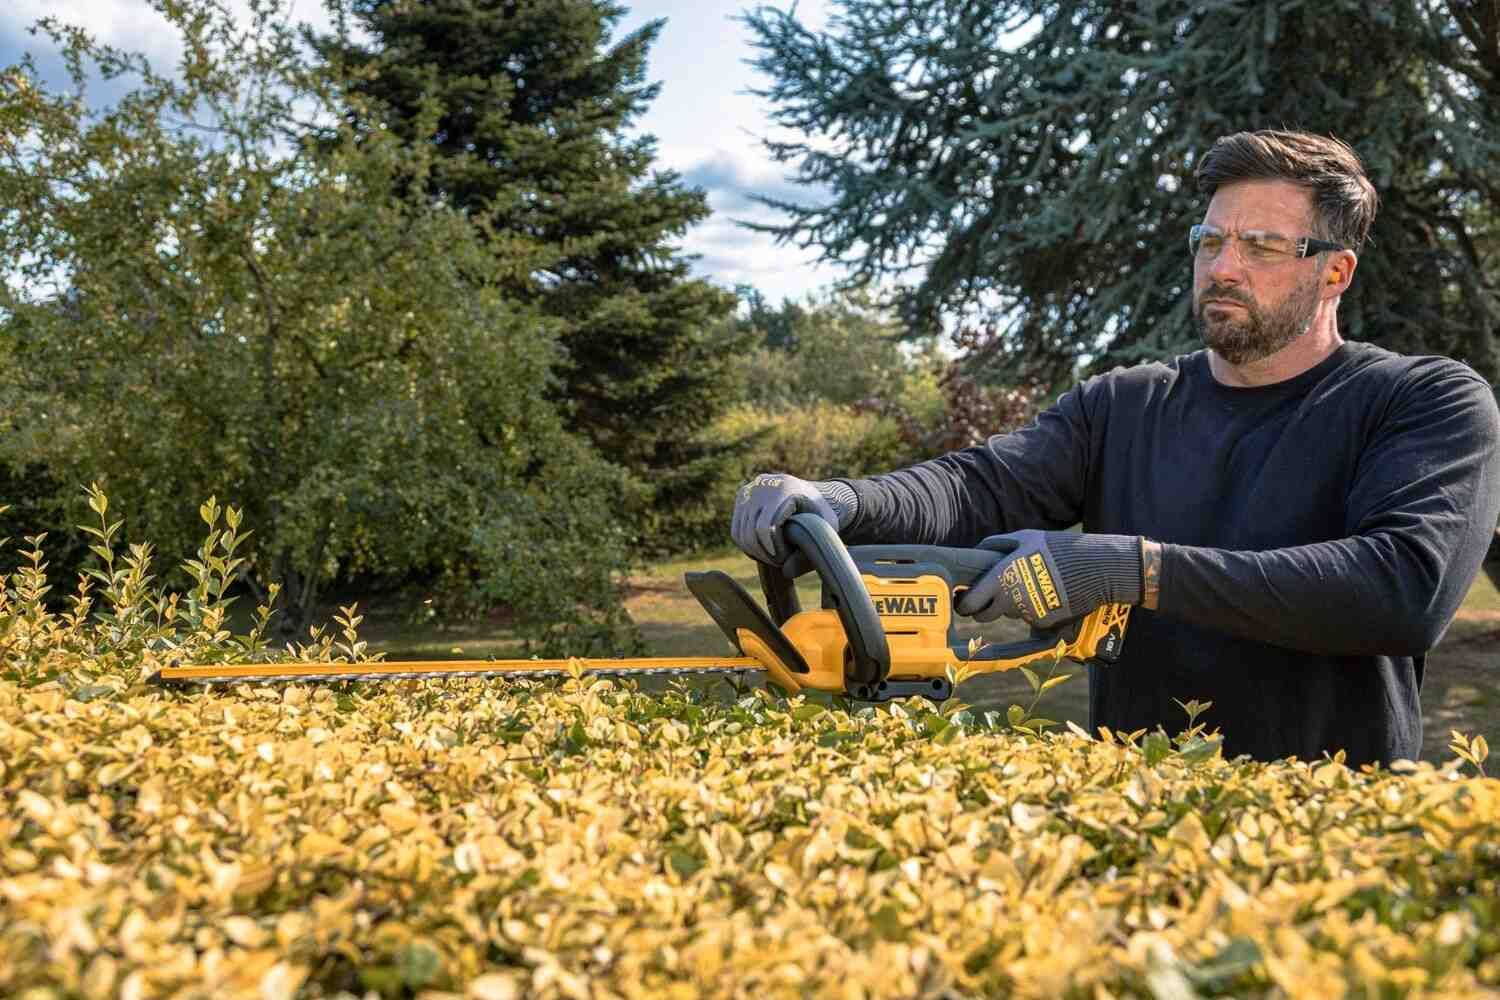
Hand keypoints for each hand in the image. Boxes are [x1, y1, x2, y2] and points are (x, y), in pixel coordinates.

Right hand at [731, 472, 851, 564]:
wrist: (818, 496)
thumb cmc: (824, 517)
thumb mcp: (824, 534)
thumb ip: (808, 555)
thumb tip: (786, 572)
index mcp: (785, 489)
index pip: (765, 528)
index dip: (772, 551)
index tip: (785, 561)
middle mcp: (764, 485)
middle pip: (750, 531)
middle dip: (763, 553)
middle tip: (779, 563)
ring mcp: (751, 489)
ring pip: (741, 533)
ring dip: (755, 552)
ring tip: (773, 557)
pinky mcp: (743, 496)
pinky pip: (736, 530)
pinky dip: (747, 545)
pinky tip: (763, 552)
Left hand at [954, 529, 1142, 627]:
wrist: (1093, 568)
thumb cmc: (1056, 549)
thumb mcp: (1025, 538)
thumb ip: (997, 544)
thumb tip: (976, 551)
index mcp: (1000, 578)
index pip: (971, 603)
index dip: (964, 604)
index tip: (964, 600)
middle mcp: (1010, 599)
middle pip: (985, 616)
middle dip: (983, 609)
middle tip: (989, 598)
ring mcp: (1027, 613)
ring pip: (1008, 614)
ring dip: (1010, 605)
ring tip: (1026, 586)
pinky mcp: (1043, 623)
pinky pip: (1029, 618)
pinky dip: (1032, 609)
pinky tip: (1043, 594)